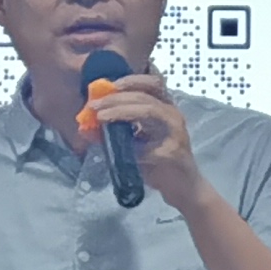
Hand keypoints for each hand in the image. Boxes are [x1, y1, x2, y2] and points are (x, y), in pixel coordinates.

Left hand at [78, 73, 200, 209]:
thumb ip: (118, 131)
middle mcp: (172, 115)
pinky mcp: (175, 152)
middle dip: (117, 98)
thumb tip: (88, 124)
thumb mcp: (135, 143)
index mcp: (164, 109)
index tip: (111, 84)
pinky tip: (121, 153)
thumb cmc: (157, 164)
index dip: (132, 80)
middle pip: (145, 96)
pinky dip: (132, 147)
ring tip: (102, 118)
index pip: (152, 83)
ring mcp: (176, 132)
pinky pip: (149, 146)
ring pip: (150, 110)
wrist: (182, 189)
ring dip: (123, 111)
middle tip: (95, 106)